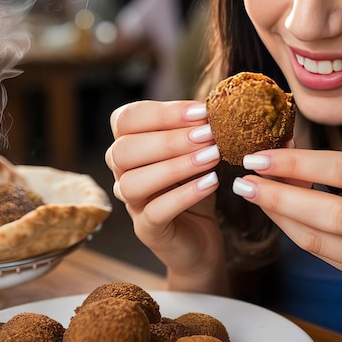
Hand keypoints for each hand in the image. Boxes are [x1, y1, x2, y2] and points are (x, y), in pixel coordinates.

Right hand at [105, 100, 227, 291]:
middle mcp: (121, 173)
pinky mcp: (146, 229)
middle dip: (169, 139)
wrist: (201, 238)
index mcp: (129, 145)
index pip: (126, 119)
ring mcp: (130, 204)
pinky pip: (155, 211)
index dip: (162, 112)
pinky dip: (184, 194)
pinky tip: (211, 182)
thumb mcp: (198, 153)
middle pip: (124, 150)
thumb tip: (220, 104)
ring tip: (212, 156)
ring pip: (134, 181)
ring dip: (175, 165)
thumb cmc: (195, 187)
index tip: (201, 112)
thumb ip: (199, 130)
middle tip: (208, 134)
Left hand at [232, 148, 341, 308]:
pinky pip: (325, 257)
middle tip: (244, 182)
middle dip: (281, 197)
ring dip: (281, 217)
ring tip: (255, 195)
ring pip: (324, 242)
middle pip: (334, 214)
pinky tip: (278, 215)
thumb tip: (286, 158)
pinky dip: (296, 233)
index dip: (299, 164)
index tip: (260, 157)